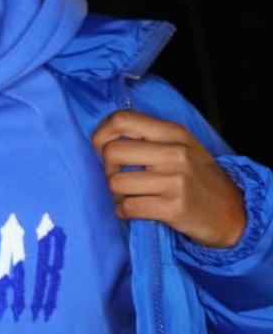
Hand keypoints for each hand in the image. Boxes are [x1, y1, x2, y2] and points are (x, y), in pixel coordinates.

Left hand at [91, 110, 245, 248]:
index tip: (102, 150)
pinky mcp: (174, 207)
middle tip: (121, 181)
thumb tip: (104, 141)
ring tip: (129, 198)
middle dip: (108, 170)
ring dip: (116, 196)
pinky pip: (128, 207)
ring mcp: (176, 180)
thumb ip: (149, 139)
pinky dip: (123, 213)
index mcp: (173, 132)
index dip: (102, 135)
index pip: (122, 119)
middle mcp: (175, 152)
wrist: (231, 213)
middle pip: (112, 152)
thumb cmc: (198, 179)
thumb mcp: (181, 147)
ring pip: (116, 183)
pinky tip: (132, 212)